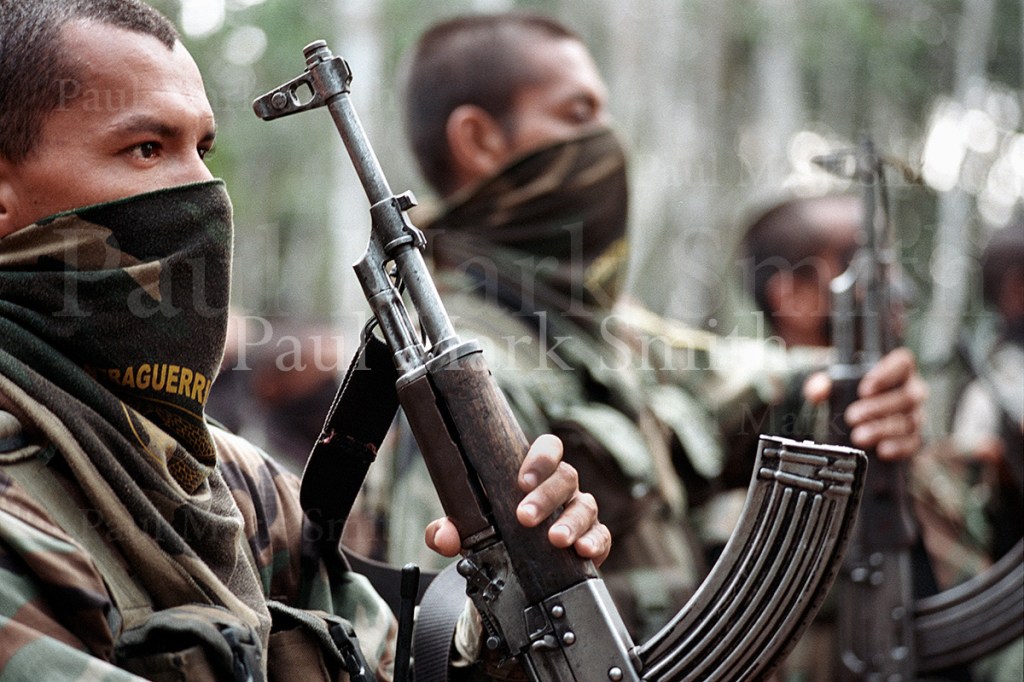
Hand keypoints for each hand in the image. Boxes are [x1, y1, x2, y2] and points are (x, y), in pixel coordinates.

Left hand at [424, 434, 610, 565]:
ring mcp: (580, 512)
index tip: (522, 480)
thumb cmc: (497, 534)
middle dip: (547, 496)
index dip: (540, 458)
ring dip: (571, 522)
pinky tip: (582, 551)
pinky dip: (594, 542)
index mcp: (536, 474)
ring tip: (556, 540)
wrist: (517, 571)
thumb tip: (442, 536)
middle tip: (525, 517)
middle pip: (566, 477)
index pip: (548, 449)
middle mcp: (562, 488)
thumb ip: (451, 530)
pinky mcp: (593, 539)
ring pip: (586, 506)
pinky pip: (602, 536)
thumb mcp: (471, 531)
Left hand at [803, 347, 926, 459]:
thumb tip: (816, 393)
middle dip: (879, 408)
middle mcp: (913, 390)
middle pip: (907, 396)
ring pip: (909, 421)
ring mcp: (916, 414)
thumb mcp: (833, 384)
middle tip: (852, 417)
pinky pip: (913, 443)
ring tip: (858, 437)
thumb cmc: (848, 393)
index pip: (903, 363)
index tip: (864, 389)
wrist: (857, 418)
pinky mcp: (915, 437)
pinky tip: (882, 451)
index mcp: (898, 369)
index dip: (887, 374)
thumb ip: (822, 384)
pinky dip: (899, 447)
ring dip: (883, 430)